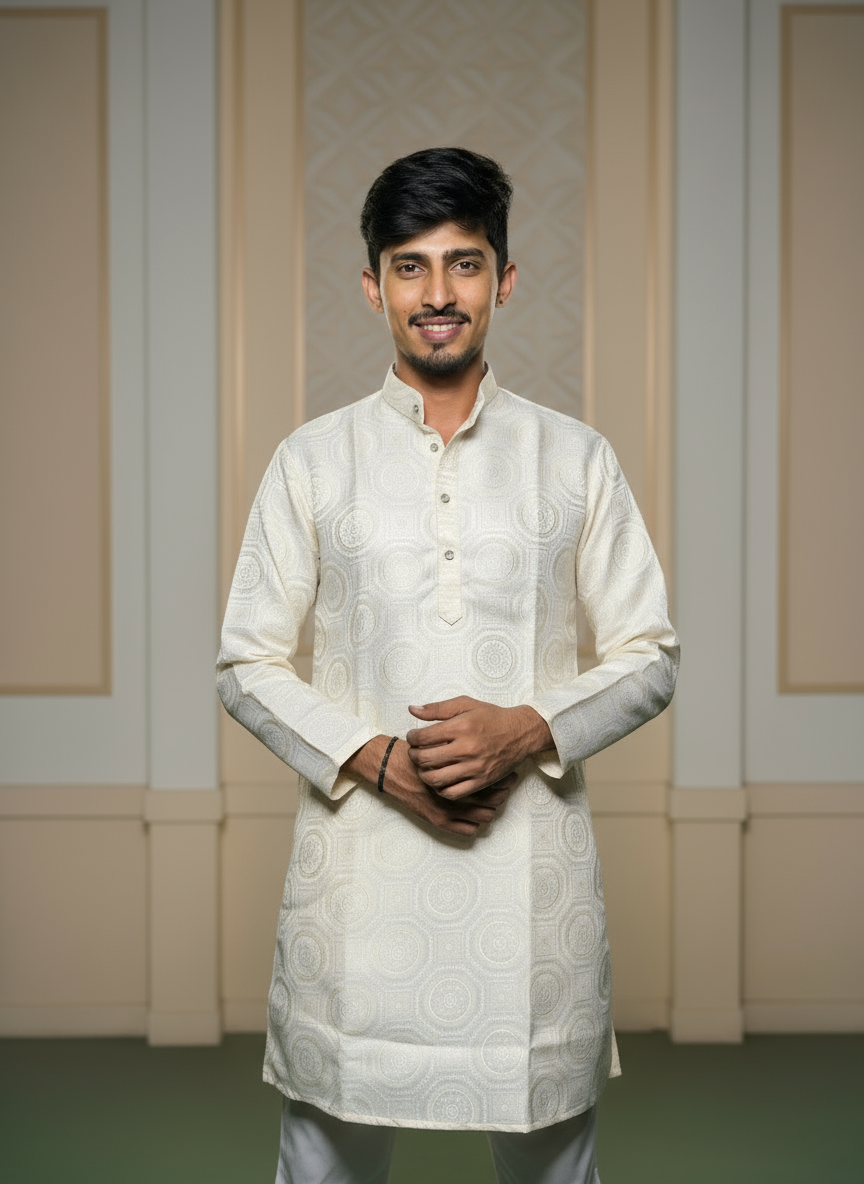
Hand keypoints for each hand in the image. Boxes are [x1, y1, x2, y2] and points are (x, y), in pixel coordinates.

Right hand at [341, 734, 515, 836]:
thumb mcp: (437, 735)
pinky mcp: (440, 821)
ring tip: (495, 799)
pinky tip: (477, 811)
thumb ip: (457, 732)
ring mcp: (448, 810)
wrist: (391, 769)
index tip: (509, 772)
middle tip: (506, 784)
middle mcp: (456, 792)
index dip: (505, 777)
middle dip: (503, 792)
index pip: (494, 779)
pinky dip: (476, 823)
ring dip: (492, 808)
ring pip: (484, 816)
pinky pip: (468, 830)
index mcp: (460, 770)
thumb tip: (484, 734)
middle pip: (494, 799)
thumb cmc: (418, 753)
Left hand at [406, 696, 553, 799]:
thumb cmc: (491, 717)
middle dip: (413, 756)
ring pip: (436, 779)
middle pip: (425, 759)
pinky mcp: (481, 781)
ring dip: (423, 774)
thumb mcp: (465, 704)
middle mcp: (467, 748)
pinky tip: (440, 779)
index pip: (423, 737)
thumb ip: (437, 708)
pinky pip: (453, 793)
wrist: (520, 733)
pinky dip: (440, 789)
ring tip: (424, 767)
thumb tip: (412, 710)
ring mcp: (474, 768)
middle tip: (414, 752)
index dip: (412, 737)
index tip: (413, 737)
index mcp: (461, 727)